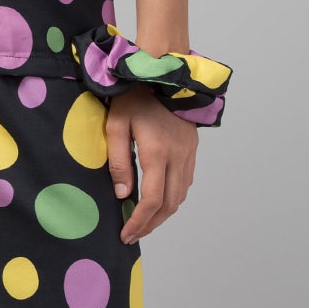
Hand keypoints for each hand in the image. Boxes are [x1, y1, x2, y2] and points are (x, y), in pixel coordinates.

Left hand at [106, 89, 199, 242]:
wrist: (163, 72)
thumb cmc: (134, 96)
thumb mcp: (116, 125)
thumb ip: (118, 161)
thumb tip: (122, 194)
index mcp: (157, 153)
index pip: (151, 201)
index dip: (139, 222)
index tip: (126, 235)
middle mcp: (178, 157)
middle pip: (169, 205)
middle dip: (151, 224)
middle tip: (133, 234)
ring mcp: (188, 153)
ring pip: (180, 196)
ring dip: (163, 213)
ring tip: (144, 222)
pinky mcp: (192, 148)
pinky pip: (185, 182)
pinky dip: (173, 198)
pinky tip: (159, 200)